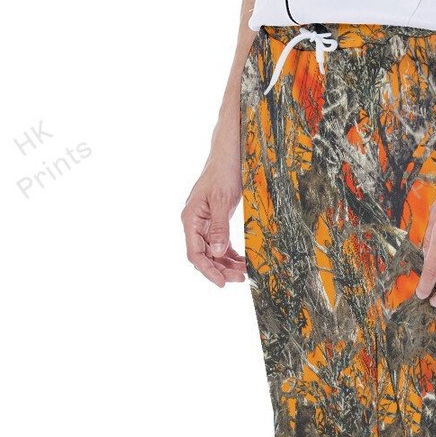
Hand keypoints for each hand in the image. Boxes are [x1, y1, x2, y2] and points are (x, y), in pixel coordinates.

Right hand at [181, 151, 246, 287]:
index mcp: (191, 219)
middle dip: (221, 270)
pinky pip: (220, 244)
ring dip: (226, 264)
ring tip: (244, 273)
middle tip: (241, 278)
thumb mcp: (223, 200)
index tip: (223, 283)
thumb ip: (219, 227)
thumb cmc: (224, 172)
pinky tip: (241, 261)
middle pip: (204, 256)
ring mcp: (204, 223)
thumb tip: (217, 253)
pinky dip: (230, 254)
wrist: (228, 153)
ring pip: (212, 252)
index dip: (208, 271)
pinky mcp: (215, 221)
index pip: (195, 253)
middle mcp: (195, 223)